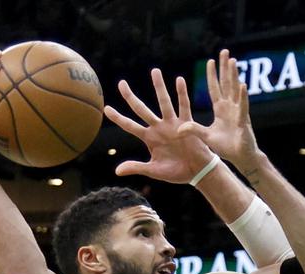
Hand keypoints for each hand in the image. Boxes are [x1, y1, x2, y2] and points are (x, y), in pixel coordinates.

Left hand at [103, 68, 213, 182]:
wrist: (198, 173)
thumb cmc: (177, 172)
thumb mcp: (154, 170)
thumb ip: (137, 167)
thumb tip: (117, 171)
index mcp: (149, 138)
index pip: (130, 126)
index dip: (118, 118)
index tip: (106, 109)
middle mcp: (159, 128)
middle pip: (141, 109)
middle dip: (130, 97)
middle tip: (121, 84)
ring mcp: (173, 124)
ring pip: (164, 103)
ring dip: (159, 87)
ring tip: (155, 71)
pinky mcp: (187, 125)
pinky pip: (184, 107)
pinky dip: (182, 94)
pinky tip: (179, 80)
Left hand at [177, 49, 262, 171]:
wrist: (241, 158)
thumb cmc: (226, 147)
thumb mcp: (206, 137)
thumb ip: (193, 130)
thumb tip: (177, 128)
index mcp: (221, 110)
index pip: (215, 88)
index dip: (213, 75)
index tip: (211, 61)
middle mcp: (230, 107)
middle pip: (227, 84)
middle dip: (225, 68)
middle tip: (224, 52)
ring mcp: (238, 113)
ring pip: (236, 90)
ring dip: (234, 76)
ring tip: (232, 61)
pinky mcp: (243, 122)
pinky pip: (243, 107)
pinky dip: (243, 97)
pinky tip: (242, 85)